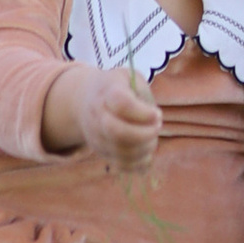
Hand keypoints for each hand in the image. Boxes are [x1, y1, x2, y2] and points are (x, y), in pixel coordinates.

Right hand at [45, 64, 161, 162]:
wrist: (85, 100)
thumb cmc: (116, 87)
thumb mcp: (130, 77)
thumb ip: (143, 93)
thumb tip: (154, 119)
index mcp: (107, 92)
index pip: (122, 105)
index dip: (143, 113)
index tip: (157, 113)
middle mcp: (97, 116)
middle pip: (118, 132)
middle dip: (146, 134)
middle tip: (158, 126)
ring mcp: (97, 136)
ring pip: (122, 152)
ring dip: (146, 148)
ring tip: (152, 137)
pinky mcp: (101, 152)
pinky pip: (122, 165)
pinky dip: (139, 163)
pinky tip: (146, 151)